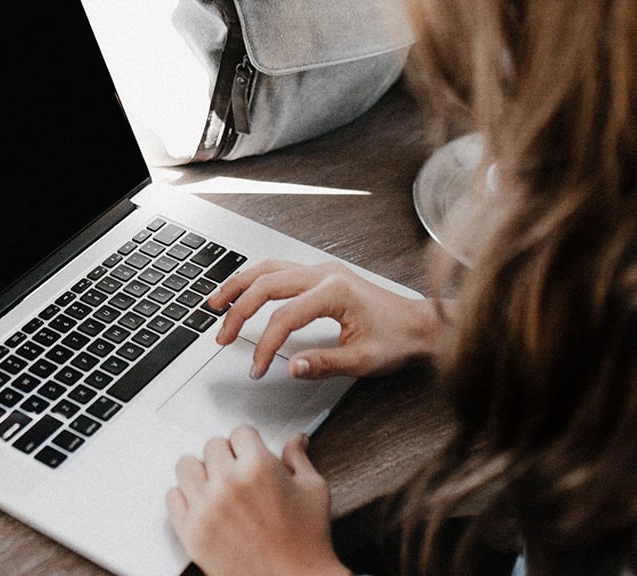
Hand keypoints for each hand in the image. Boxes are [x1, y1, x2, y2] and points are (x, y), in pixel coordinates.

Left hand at [167, 426, 350, 575]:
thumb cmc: (307, 542)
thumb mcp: (313, 490)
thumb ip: (298, 458)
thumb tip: (295, 440)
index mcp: (258, 466)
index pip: (240, 432)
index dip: (249, 443)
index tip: (251, 452)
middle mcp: (228, 483)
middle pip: (212, 446)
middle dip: (228, 456)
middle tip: (239, 473)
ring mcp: (206, 507)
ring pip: (186, 465)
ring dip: (202, 472)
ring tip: (217, 485)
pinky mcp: (191, 531)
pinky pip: (172, 497)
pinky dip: (186, 497)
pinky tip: (203, 504)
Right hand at [209, 260, 443, 380]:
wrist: (420, 324)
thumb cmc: (398, 339)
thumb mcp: (363, 360)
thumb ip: (324, 363)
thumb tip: (291, 367)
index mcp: (334, 292)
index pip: (284, 317)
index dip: (265, 345)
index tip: (257, 368)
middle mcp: (324, 274)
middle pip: (266, 284)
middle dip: (238, 311)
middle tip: (222, 336)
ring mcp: (322, 270)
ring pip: (268, 268)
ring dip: (239, 285)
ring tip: (216, 303)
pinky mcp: (321, 274)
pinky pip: (279, 269)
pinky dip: (255, 279)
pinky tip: (243, 290)